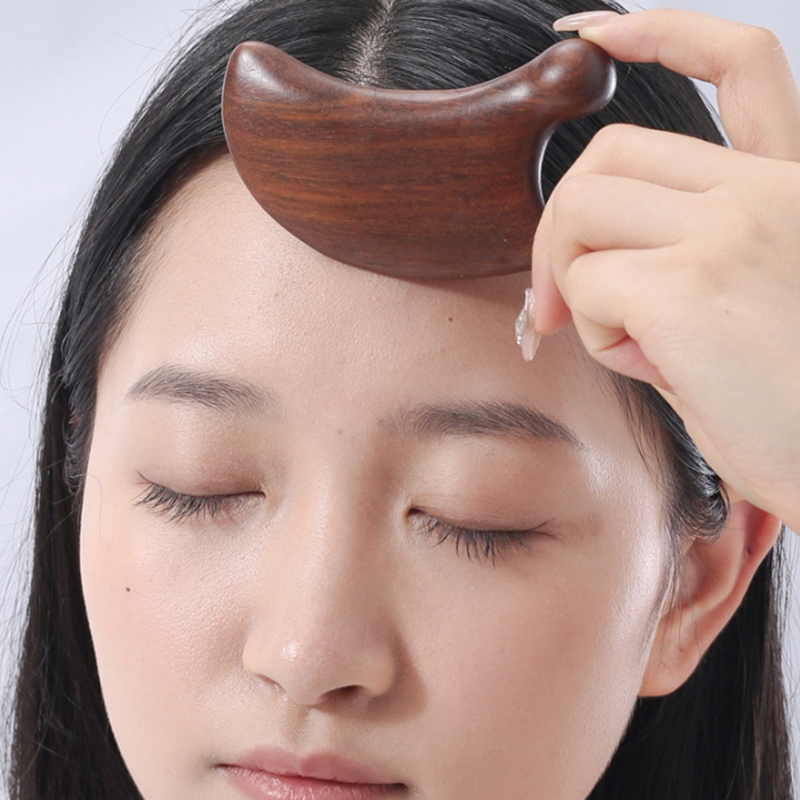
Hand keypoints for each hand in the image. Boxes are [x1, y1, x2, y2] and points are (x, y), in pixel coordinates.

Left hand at [531, 9, 799, 531]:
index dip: (661, 30)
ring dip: (577, 281)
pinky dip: (596, 333)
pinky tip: (652, 365)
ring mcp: (731, 229)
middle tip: (552, 303)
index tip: (594, 33)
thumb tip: (582, 266)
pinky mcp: (690, 285)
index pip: (740, 62)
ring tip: (629, 340)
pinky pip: (587, 285)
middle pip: (607, 154)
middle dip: (558, 225)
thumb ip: (684, 256)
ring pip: (580, 211)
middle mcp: (766, 191)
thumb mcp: (753, 303)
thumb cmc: (797, 405)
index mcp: (788, 188)